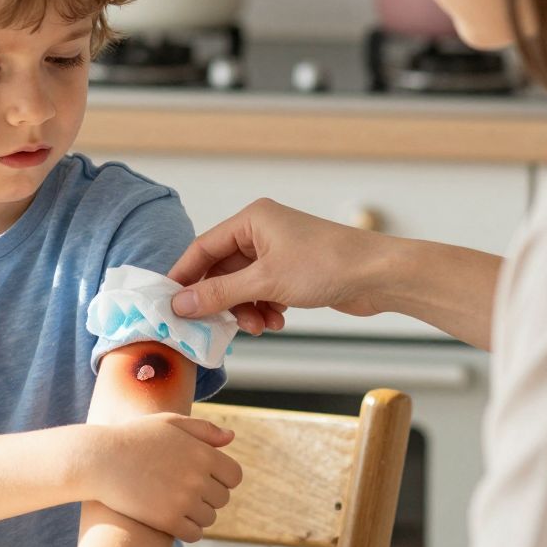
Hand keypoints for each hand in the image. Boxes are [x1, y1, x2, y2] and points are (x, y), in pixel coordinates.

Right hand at [82, 415, 240, 541]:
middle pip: (222, 499)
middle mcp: (198, 478)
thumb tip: (231, 438)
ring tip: (176, 505)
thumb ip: (203, 429)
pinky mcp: (167, 520)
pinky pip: (194, 534)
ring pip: (209, 518)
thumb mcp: (169, 423)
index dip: (222, 479)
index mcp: (204, 453)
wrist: (100, 460)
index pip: (234, 477)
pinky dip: (187, 530)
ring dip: (197, 514)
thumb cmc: (134, 438)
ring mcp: (184, 500)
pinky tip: (173, 521)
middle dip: (207, 497)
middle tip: (184, 492)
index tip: (204, 479)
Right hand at [167, 198, 390, 333]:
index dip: (185, 276)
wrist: (377, 275)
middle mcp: (263, 232)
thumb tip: (180, 304)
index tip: (169, 304)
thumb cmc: (326, 264)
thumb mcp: (265, 281)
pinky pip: (263, 293)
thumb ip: (219, 293)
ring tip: (260, 325)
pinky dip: (264, 309)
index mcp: (252, 220)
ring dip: (246, 309)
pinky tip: (277, 320)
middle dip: (222, 301)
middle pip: (222, 270)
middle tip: (214, 326)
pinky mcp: (293, 272)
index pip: (203, 248)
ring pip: (243, 286)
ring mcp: (279, 252)